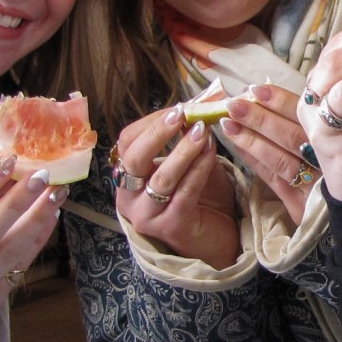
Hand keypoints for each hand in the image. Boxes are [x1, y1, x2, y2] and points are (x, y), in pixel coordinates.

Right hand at [112, 107, 238, 268]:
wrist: (215, 238)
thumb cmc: (200, 197)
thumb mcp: (188, 161)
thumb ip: (186, 136)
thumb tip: (198, 103)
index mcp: (126, 179)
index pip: (127, 142)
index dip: (152, 121)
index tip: (179, 108)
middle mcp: (129, 199)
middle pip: (135, 159)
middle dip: (158, 132)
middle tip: (182, 114)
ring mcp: (148, 216)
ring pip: (162, 177)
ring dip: (184, 149)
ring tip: (202, 131)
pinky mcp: (172, 227)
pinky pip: (185, 192)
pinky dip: (199, 168)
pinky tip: (211, 152)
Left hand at [217, 84, 319, 223]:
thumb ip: (335, 120)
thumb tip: (305, 96)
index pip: (307, 117)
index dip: (280, 101)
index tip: (256, 89)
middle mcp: (328, 161)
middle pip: (290, 136)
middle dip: (259, 118)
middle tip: (233, 103)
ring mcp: (314, 185)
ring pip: (279, 159)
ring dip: (251, 140)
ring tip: (228, 124)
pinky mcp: (302, 205)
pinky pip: (275, 180)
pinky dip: (256, 162)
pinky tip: (238, 148)